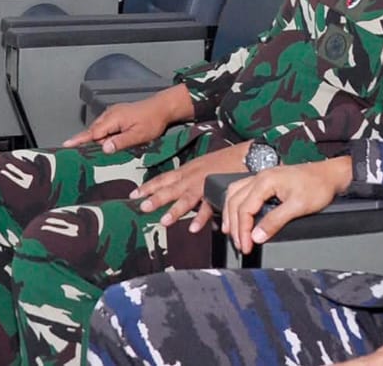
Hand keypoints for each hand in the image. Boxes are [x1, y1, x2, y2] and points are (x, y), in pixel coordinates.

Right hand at [62, 87, 186, 150]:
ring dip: (95, 138)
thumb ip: (120, 142)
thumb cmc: (153, 121)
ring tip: (90, 149)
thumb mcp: (138, 135)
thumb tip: (104, 148)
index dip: (79, 140)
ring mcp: (113, 113)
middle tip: (76, 153)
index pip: (92, 132)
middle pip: (93, 131)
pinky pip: (104, 126)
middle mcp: (110, 114)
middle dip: (85, 141)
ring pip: (98, 128)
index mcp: (113, 118)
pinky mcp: (118, 114)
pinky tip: (104, 142)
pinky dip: (101, 134)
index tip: (66, 145)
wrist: (163, 107)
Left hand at [132, 142, 251, 228]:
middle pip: (171, 188)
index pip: (164, 178)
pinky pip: (209, 206)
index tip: (134, 194)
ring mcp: (206, 184)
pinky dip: (202, 217)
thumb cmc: (227, 160)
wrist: (249, 154)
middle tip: (142, 207)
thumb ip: (190, 176)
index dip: (149, 186)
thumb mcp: (203, 164)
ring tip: (164, 221)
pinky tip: (194, 228)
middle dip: (156, 198)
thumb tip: (178, 186)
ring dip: (175, 210)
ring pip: (187, 198)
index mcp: (189, 169)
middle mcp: (194, 176)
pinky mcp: (219, 191)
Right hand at [221, 155, 353, 253]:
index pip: (244, 209)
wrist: (331, 174)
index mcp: (265, 181)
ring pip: (235, 194)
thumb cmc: (318, 186)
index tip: (246, 247)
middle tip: (240, 245)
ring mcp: (262, 177)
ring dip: (230, 213)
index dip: (243, 231)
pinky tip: (237, 213)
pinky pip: (242, 190)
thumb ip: (275, 221)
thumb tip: (257, 236)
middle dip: (234, 226)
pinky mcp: (267, 180)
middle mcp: (260, 177)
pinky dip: (236, 204)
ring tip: (230, 232)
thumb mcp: (298, 207)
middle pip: (235, 202)